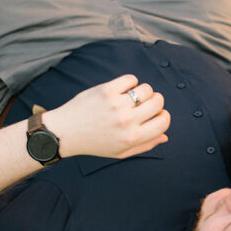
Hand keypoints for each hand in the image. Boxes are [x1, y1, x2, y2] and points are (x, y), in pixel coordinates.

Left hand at [45, 74, 170, 159]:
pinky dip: (130, 82)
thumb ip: (145, 145)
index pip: (163, 121)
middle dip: (155, 102)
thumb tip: (165, 136)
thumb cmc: (94, 143)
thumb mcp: (121, 151)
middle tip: (143, 105)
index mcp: (133, 137)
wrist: (66, 132)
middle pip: (158, 102)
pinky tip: (122, 90)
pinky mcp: (106, 91)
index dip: (163, 116)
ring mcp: (116, 105)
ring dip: (143, 91)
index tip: (154, 115)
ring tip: (132, 97)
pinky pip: (130, 79)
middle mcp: (127, 121)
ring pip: (146, 89)